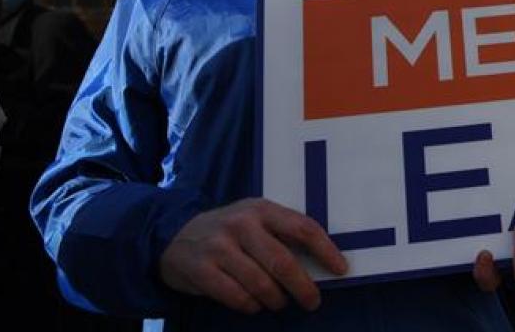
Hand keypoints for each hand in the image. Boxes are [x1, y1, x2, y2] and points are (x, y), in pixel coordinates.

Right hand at [159, 198, 346, 313]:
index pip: (302, 228)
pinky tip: (253, 304)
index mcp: (261, 209)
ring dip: (275, 299)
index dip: (325, 250)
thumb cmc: (229, 231)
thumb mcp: (254, 220)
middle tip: (312, 301)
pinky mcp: (201, 270)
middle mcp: (240, 225)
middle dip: (303, 287)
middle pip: (282, 261)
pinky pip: (236, 297)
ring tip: (279, 302)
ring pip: (260, 283)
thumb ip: (281, 234)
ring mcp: (218, 247)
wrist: (173, 236)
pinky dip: (250, 305)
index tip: (340, 269)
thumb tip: (320, 263)